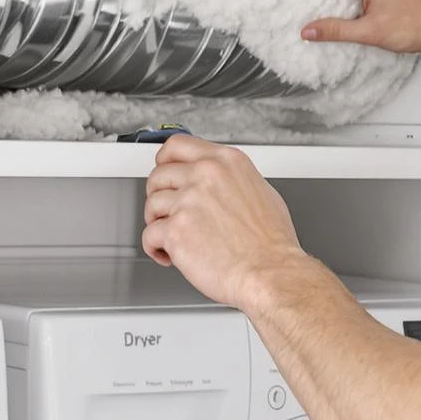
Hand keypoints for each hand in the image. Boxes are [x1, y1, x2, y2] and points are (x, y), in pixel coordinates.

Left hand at [142, 135, 307, 310]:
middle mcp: (205, 176)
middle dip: (159, 196)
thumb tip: (219, 184)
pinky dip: (156, 249)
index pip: (178, 146)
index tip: (163, 170)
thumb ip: (232, 181)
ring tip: (176, 239)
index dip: (165, 161)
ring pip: (151, 205)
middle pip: (159, 175)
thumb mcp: (261, 193)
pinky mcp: (176, 230)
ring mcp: (189, 201)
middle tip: (169, 213)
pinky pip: (149, 236)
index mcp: (226, 162)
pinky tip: (171, 255)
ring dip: (159, 224)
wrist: (270, 273)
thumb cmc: (271, 244)